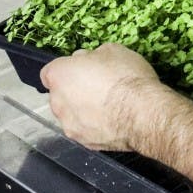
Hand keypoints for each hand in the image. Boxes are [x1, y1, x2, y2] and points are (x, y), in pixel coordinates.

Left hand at [39, 43, 160, 150]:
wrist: (142, 113)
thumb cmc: (125, 77)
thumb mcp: (113, 50)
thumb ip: (93, 56)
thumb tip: (90, 61)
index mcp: (59, 75)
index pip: (50, 71)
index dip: (67, 69)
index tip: (83, 69)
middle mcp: (57, 102)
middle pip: (60, 94)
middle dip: (74, 90)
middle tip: (99, 85)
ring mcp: (69, 125)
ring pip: (71, 114)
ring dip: (83, 109)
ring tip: (110, 105)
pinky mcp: (83, 142)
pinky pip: (85, 129)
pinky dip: (95, 126)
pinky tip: (114, 120)